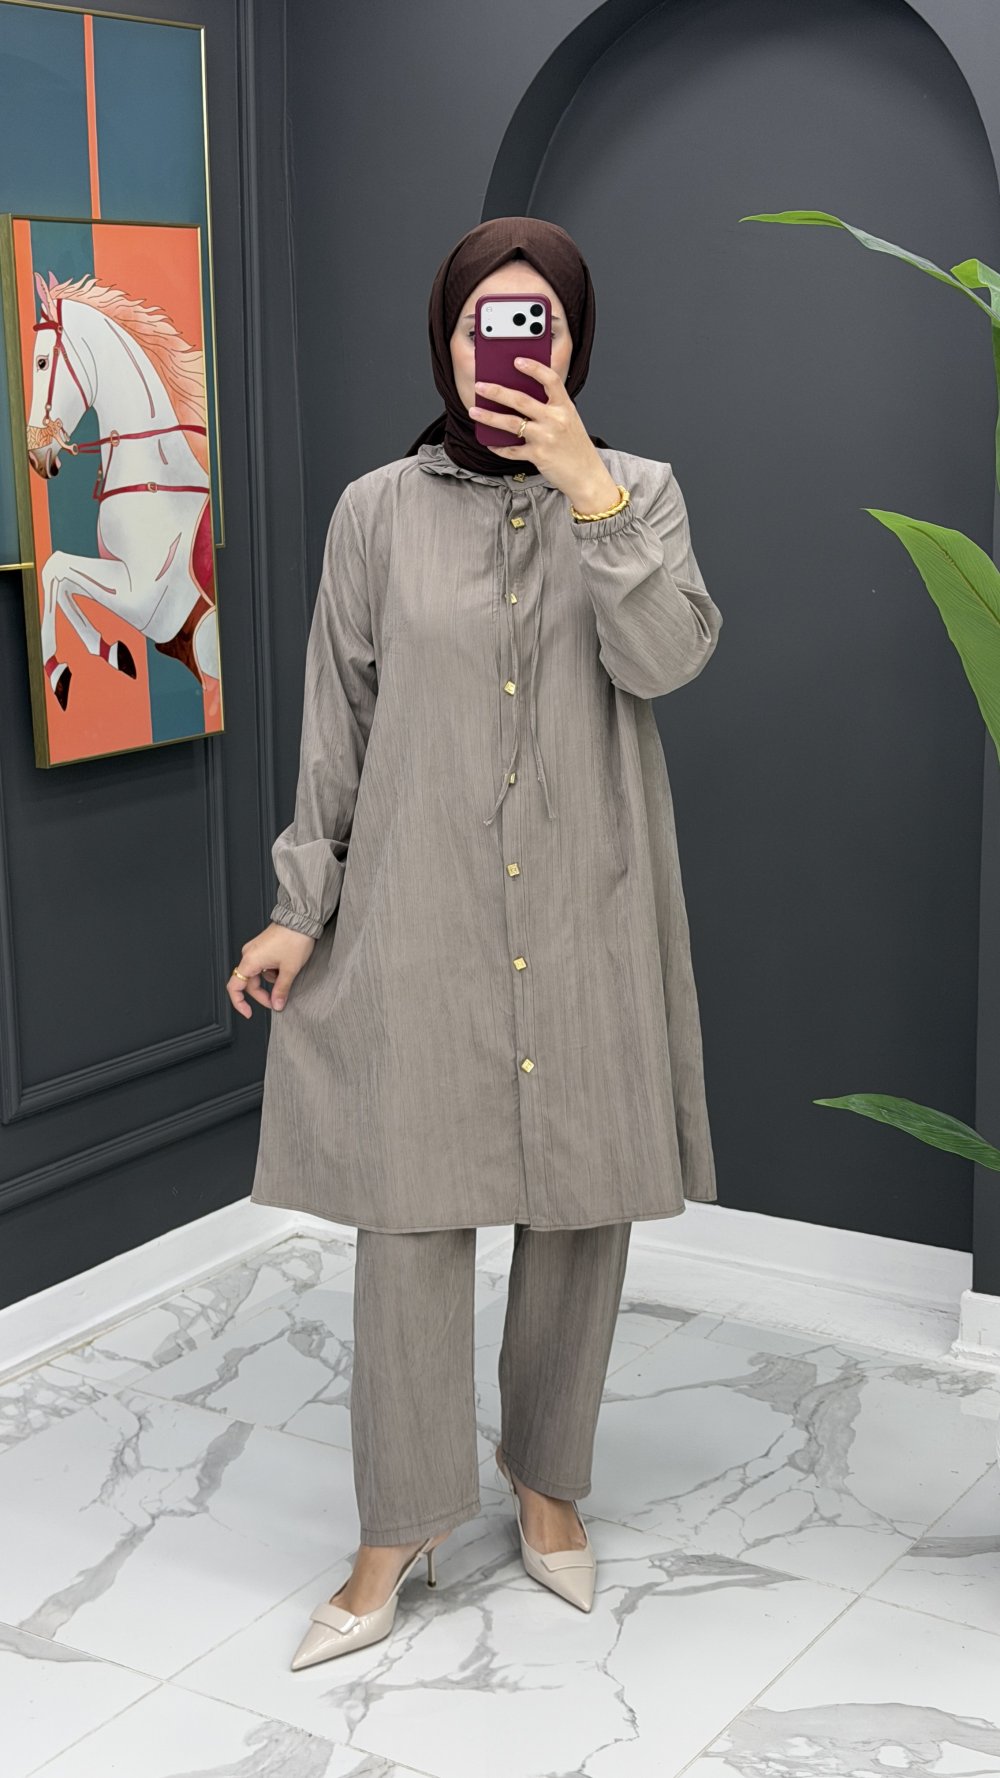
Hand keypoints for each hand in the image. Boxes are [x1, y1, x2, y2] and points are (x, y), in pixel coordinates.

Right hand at [226, 922, 315, 1018]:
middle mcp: (249, 954)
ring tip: (287, 974)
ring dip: (271, 981)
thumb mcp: (289, 970)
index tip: (248, 1013)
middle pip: (249, 983)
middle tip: (277, 1002)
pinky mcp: (262, 946)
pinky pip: (263, 965)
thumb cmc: (294, 938)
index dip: (239, 1003)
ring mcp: (255, 949)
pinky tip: (285, 966)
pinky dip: (273, 971)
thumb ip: (281, 990)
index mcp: (250, 961)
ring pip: (257, 974)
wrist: (301, 919)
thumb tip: (277, 1004)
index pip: (234, 987)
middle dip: (263, 995)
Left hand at [468, 358, 620, 510]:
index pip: (550, 380)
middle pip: (521, 400)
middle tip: (480, 386)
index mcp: (565, 407)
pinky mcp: (538, 456)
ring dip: (489, 417)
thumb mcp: (569, 420)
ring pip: (511, 423)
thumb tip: (520, 398)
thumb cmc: (576, 447)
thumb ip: (551, 408)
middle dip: (497, 391)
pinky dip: (498, 446)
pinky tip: (489, 442)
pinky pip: (512, 450)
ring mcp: (546, 438)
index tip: (517, 360)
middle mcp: (555, 420)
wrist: (587, 476)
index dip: (534, 368)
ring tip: (474, 411)